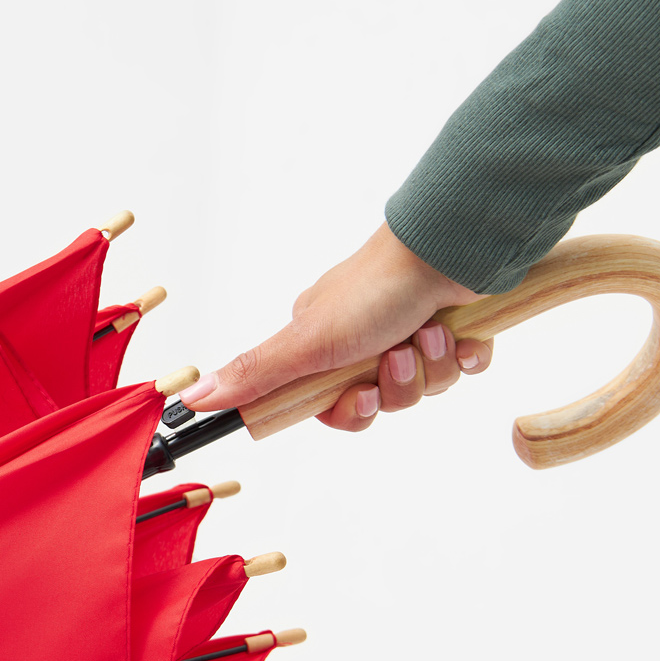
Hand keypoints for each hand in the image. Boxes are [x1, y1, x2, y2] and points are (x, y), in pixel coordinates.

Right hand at [179, 222, 492, 430]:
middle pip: (382, 402)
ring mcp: (411, 332)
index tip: (360, 399)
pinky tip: (460, 332)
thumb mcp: (306, 342)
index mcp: (325, 343)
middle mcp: (365, 338)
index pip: (333, 406)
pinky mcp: (455, 330)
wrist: (449, 248)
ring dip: (431, 365)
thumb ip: (254, 375)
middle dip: (396, 386)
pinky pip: (462, 368)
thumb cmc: (375, 288)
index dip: (352, 411)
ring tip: (430, 332)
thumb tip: (195, 399)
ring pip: (424, 387)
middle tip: (398, 353)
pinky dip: (464, 354)